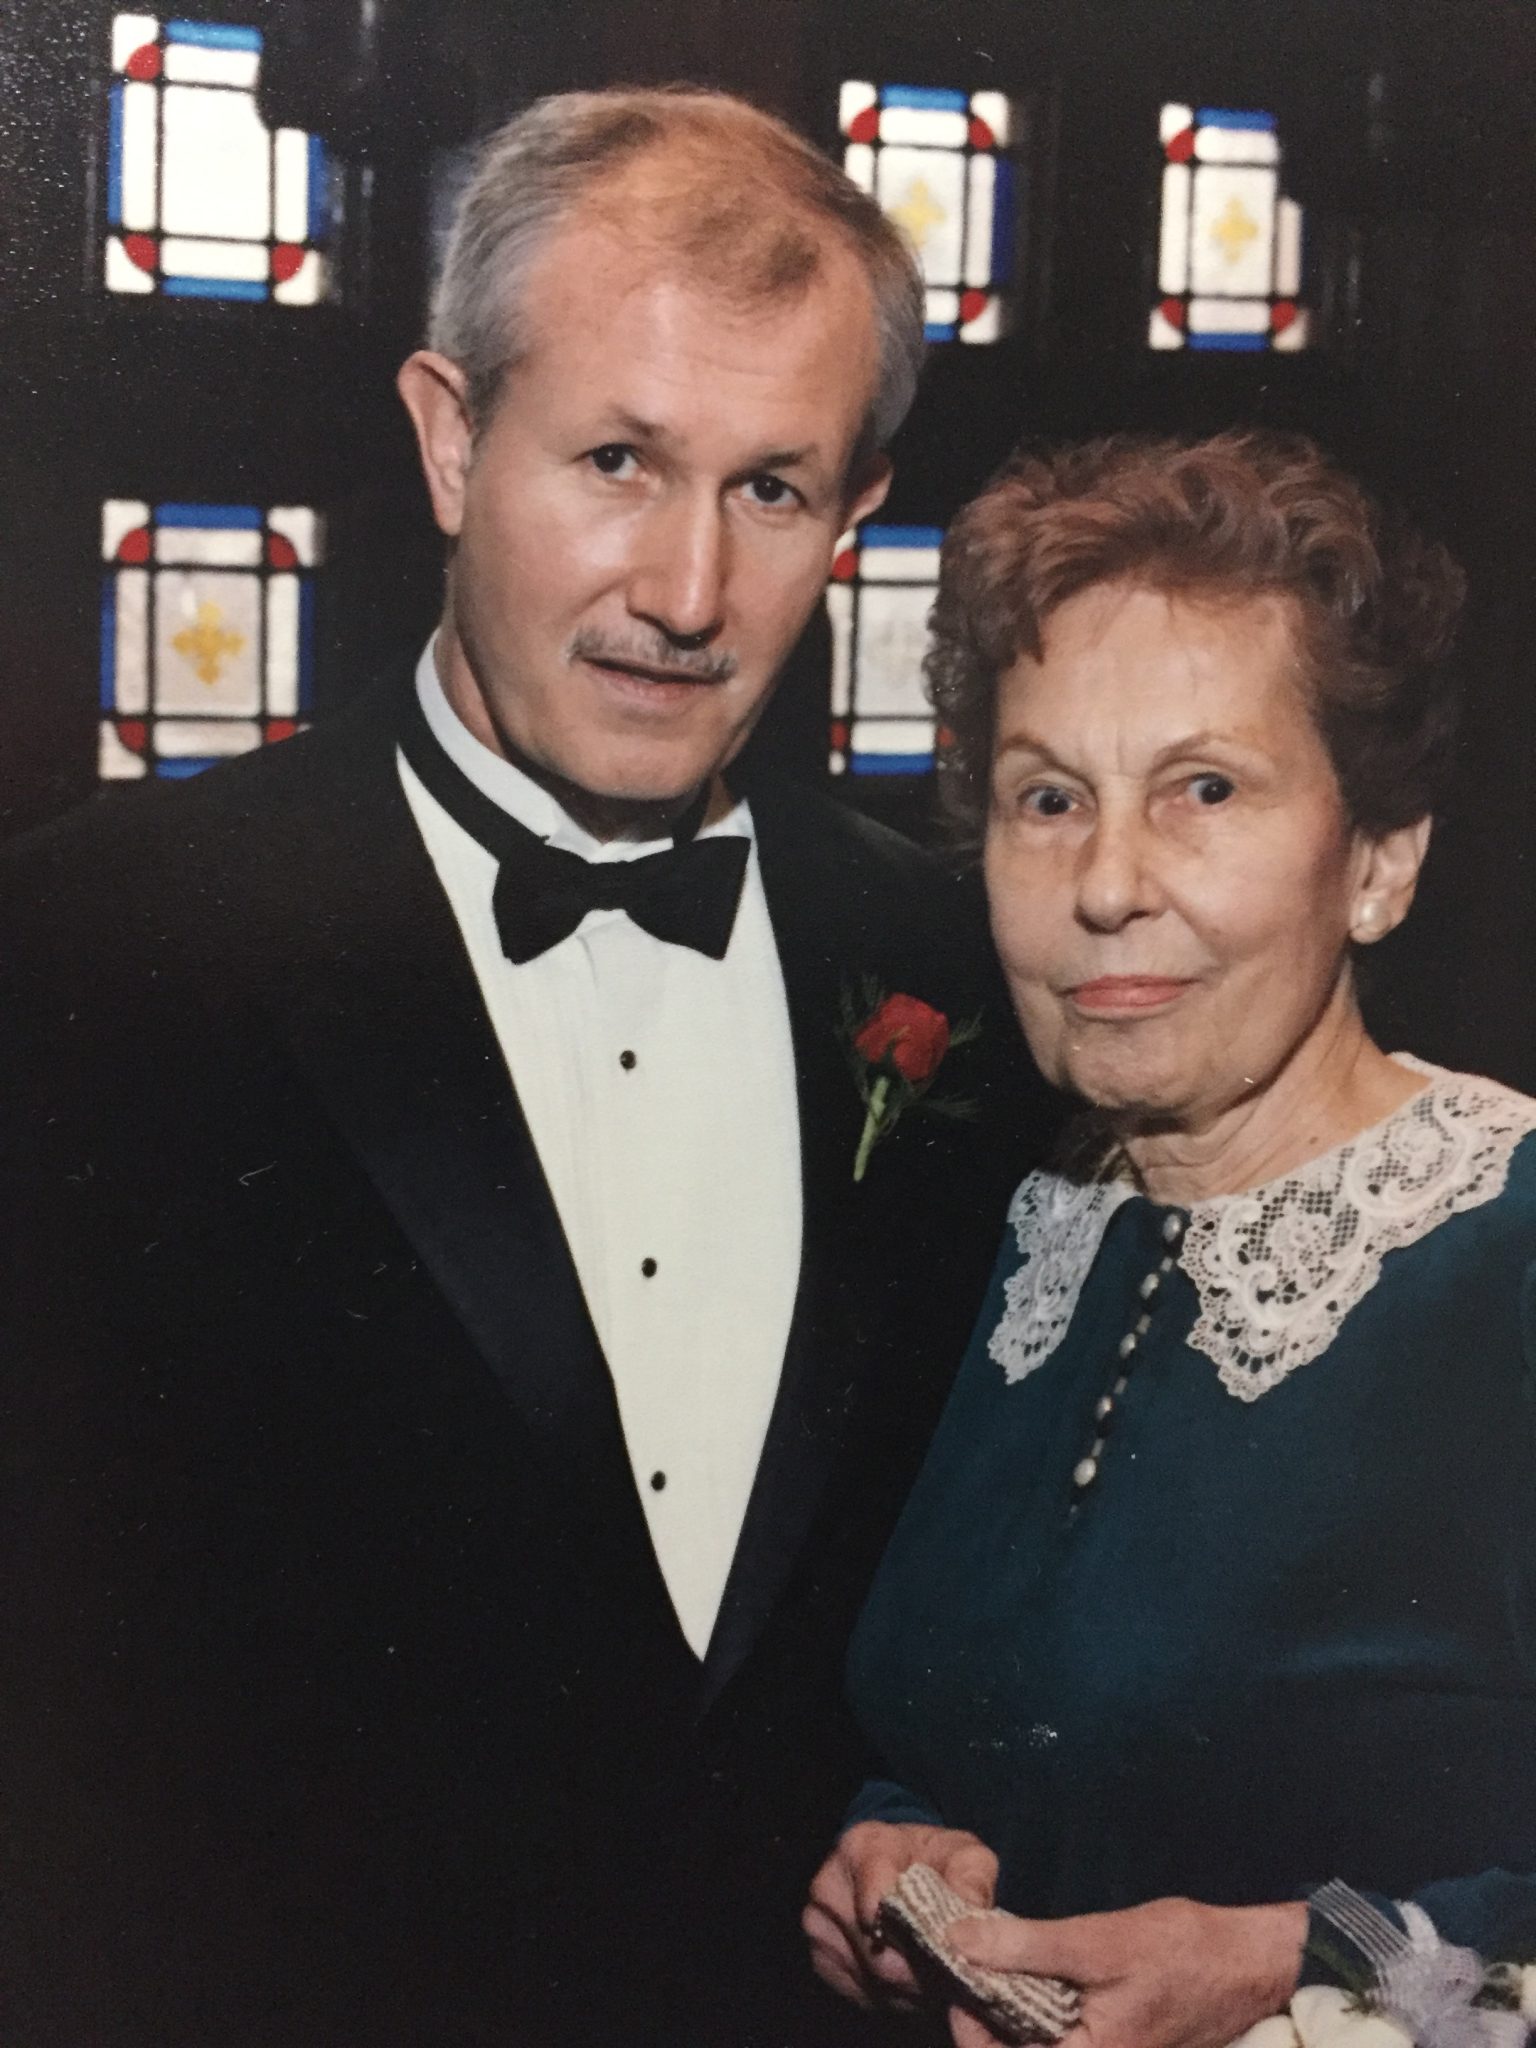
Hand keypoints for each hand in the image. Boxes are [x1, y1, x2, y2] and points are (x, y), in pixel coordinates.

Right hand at [804, 1819, 998, 2011]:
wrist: (905, 1867)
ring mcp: (819, 1925)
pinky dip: (894, 1997)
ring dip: (911, 1989)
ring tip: (938, 1977)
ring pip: (872, 1980)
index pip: (878, 1901)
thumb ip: (972, 1878)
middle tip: (955, 1975)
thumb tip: (972, 1911)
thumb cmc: (936, 1859)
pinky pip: (863, 1994)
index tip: (949, 1948)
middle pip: (878, 1953)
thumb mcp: (964, 1854)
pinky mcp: (822, 1959)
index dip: (918, 1934)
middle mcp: (829, 1885)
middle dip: (922, 1971)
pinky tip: (913, 1982)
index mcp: (861, 1846)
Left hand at [946, 1896, 1307, 2047]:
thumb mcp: (1098, 1942)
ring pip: (1036, 2043)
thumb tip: (958, 1940)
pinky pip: (1059, 2034)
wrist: (1249, 1962)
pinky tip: (1025, 1969)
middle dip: (983, 2014)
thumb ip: (1026, 1947)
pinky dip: (1035, 2007)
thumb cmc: (1181, 1953)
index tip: (951, 1975)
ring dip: (1006, 2008)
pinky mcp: (1111, 2042)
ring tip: (986, 1960)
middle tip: (961, 1960)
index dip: (968, 2025)